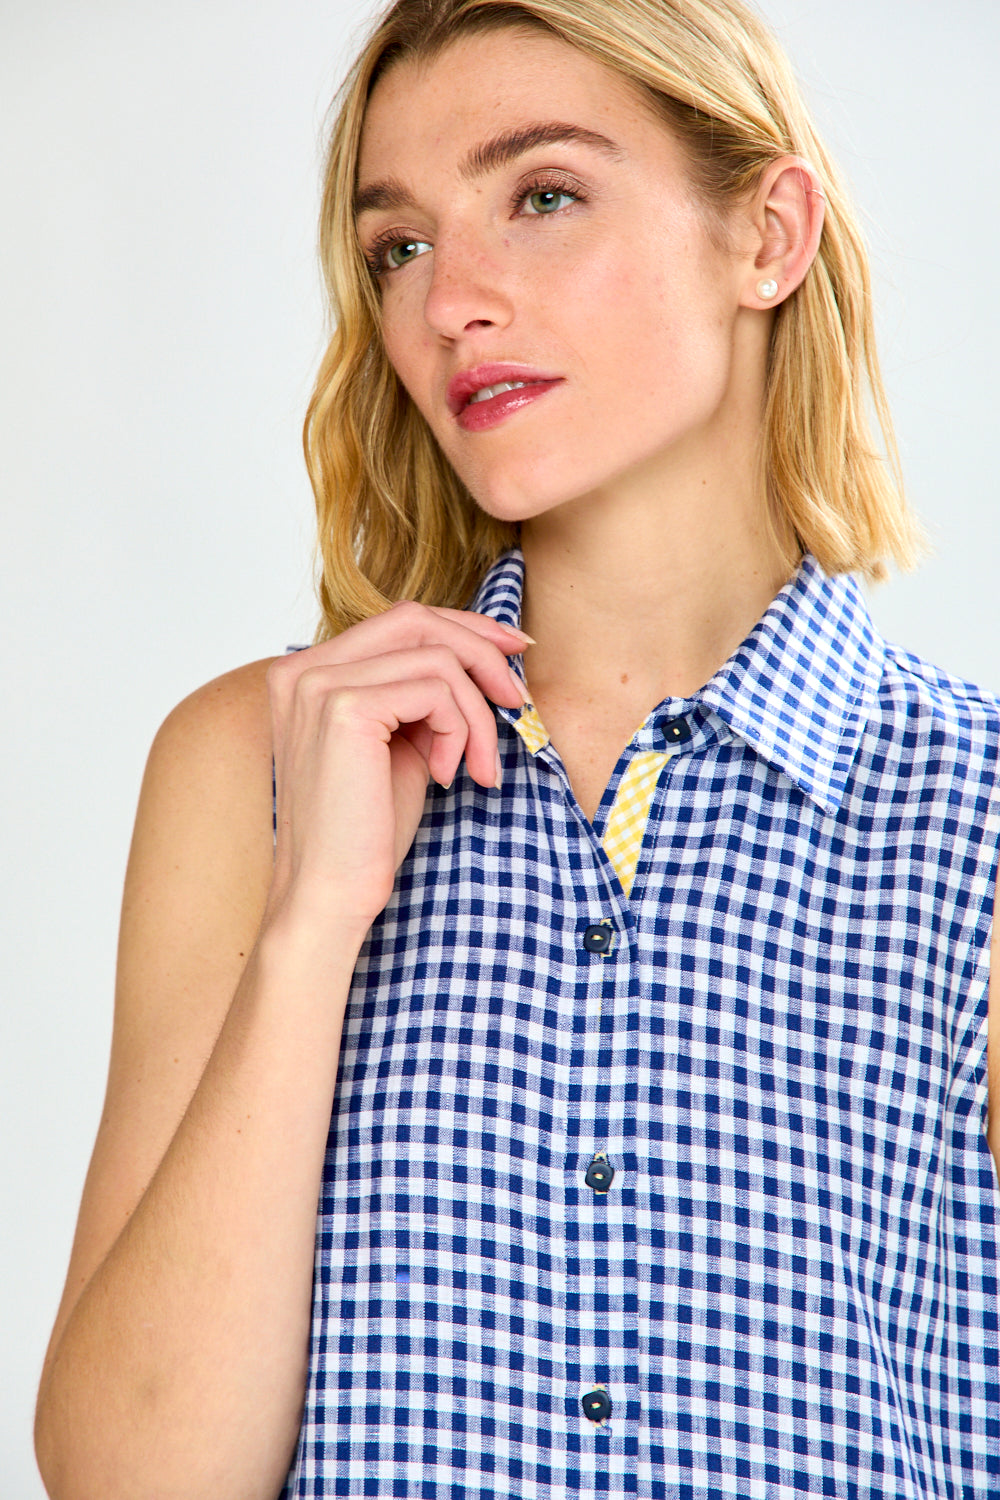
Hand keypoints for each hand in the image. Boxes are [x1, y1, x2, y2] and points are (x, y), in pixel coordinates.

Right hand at [264, 601, 529, 933]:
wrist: (329, 895)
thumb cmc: (365, 832)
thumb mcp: (399, 745)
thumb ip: (422, 697)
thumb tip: (487, 658)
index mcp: (307, 672)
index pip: (399, 620)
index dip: (465, 628)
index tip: (513, 651)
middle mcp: (303, 668)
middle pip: (417, 621)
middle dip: (482, 652)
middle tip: (517, 701)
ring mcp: (319, 684)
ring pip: (437, 659)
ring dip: (477, 714)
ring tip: (478, 766)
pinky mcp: (344, 708)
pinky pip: (437, 692)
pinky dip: (461, 731)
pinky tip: (449, 776)